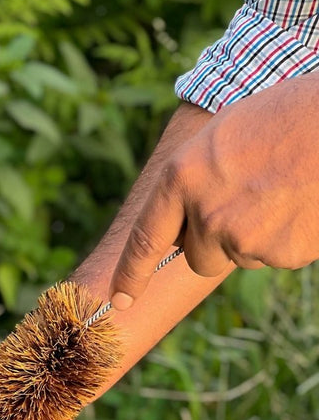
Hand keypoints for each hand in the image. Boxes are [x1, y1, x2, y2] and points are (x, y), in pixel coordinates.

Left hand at [109, 72, 318, 309]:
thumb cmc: (286, 117)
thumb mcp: (221, 137)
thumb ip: (192, 182)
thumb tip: (181, 222)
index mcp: (181, 178)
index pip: (144, 241)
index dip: (131, 276)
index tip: (119, 301)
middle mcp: (205, 213)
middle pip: (198, 256)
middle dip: (215, 242)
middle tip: (249, 201)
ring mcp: (243, 238)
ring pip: (239, 256)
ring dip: (254, 236)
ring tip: (283, 190)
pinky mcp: (282, 254)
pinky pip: (276, 257)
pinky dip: (287, 238)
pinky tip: (302, 203)